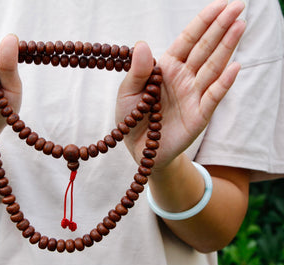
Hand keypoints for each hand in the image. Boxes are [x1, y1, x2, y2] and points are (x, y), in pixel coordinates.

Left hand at [116, 0, 245, 168]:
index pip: (188, 40)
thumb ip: (137, 71)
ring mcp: (193, 95)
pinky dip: (223, 83)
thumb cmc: (132, 117)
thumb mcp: (128, 92)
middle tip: (238, 6)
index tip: (220, 4)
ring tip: (239, 26)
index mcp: (167, 68)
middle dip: (221, 27)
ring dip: (226, 47)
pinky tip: (234, 66)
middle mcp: (184, 78)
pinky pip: (213, 96)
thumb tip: (143, 45)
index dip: (203, 22)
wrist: (138, 148)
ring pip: (213, 67)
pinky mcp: (199, 115)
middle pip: (205, 48)